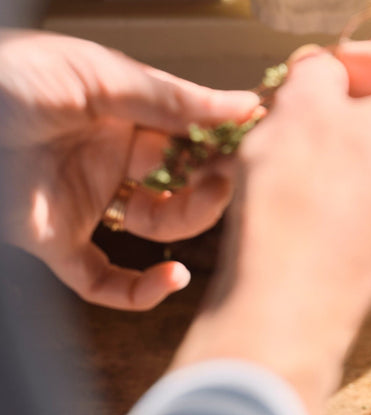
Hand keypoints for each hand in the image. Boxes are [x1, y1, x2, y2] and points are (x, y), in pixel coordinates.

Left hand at [0, 29, 258, 309]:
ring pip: (158, 231)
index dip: (221, 144)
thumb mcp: (94, 75)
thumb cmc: (5, 80)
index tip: (254, 146)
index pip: (188, 136)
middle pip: (183, 185)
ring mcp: (86, 205)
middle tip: (226, 178)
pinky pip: (107, 284)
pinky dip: (142, 291)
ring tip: (197, 208)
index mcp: (118, 115)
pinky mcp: (59, 246)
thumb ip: (166, 97)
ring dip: (189, 223)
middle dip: (211, 185)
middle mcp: (107, 161)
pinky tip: (172, 279)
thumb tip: (238, 104)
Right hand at [172, 41, 370, 414]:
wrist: (294, 306)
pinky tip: (317, 201)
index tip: (345, 68)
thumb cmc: (299, 205)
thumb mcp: (297, 106)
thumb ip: (320, 72)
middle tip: (317, 106)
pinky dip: (366, 193)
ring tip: (308, 153)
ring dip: (365, 149)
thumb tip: (326, 74)